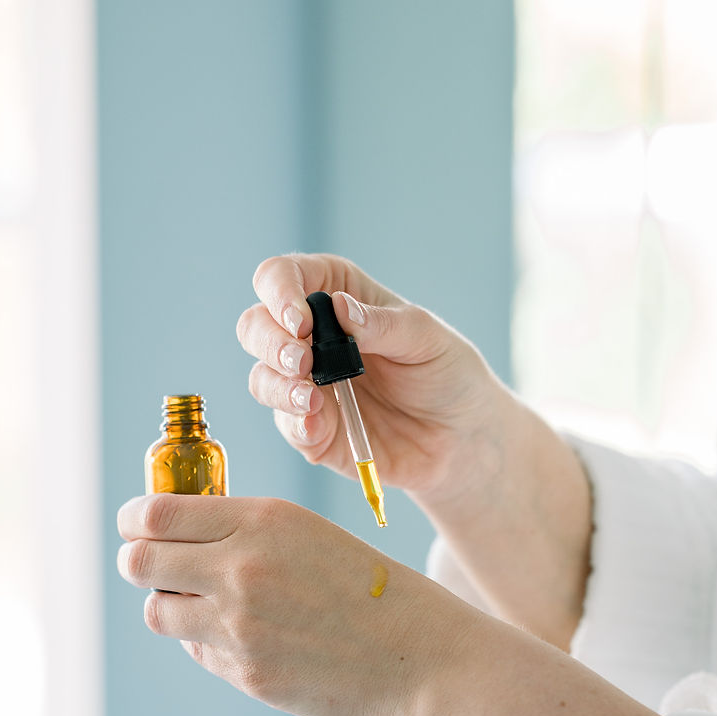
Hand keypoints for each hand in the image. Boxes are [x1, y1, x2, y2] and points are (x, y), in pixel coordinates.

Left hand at [116, 492, 466, 715]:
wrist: (420, 657)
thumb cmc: (368, 587)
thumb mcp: (306, 533)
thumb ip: (241, 528)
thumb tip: (172, 533)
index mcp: (261, 520)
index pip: (157, 514)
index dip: (135, 519)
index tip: (136, 523)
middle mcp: (242, 569)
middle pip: (139, 562)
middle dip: (138, 561)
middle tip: (150, 563)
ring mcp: (240, 627)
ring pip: (158, 612)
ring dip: (170, 605)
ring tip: (202, 602)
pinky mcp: (246, 674)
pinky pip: (198, 651)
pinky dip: (209, 642)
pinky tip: (251, 637)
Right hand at [237, 252, 508, 510]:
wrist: (461, 437)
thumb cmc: (447, 374)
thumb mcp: (426, 338)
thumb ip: (383, 324)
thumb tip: (341, 306)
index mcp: (335, 296)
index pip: (282, 277)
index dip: (279, 293)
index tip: (300, 321)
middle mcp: (311, 338)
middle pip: (255, 326)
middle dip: (271, 344)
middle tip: (304, 363)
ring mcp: (306, 385)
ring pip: (261, 378)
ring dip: (277, 386)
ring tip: (311, 398)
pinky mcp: (311, 429)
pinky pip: (286, 425)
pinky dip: (296, 424)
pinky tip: (318, 425)